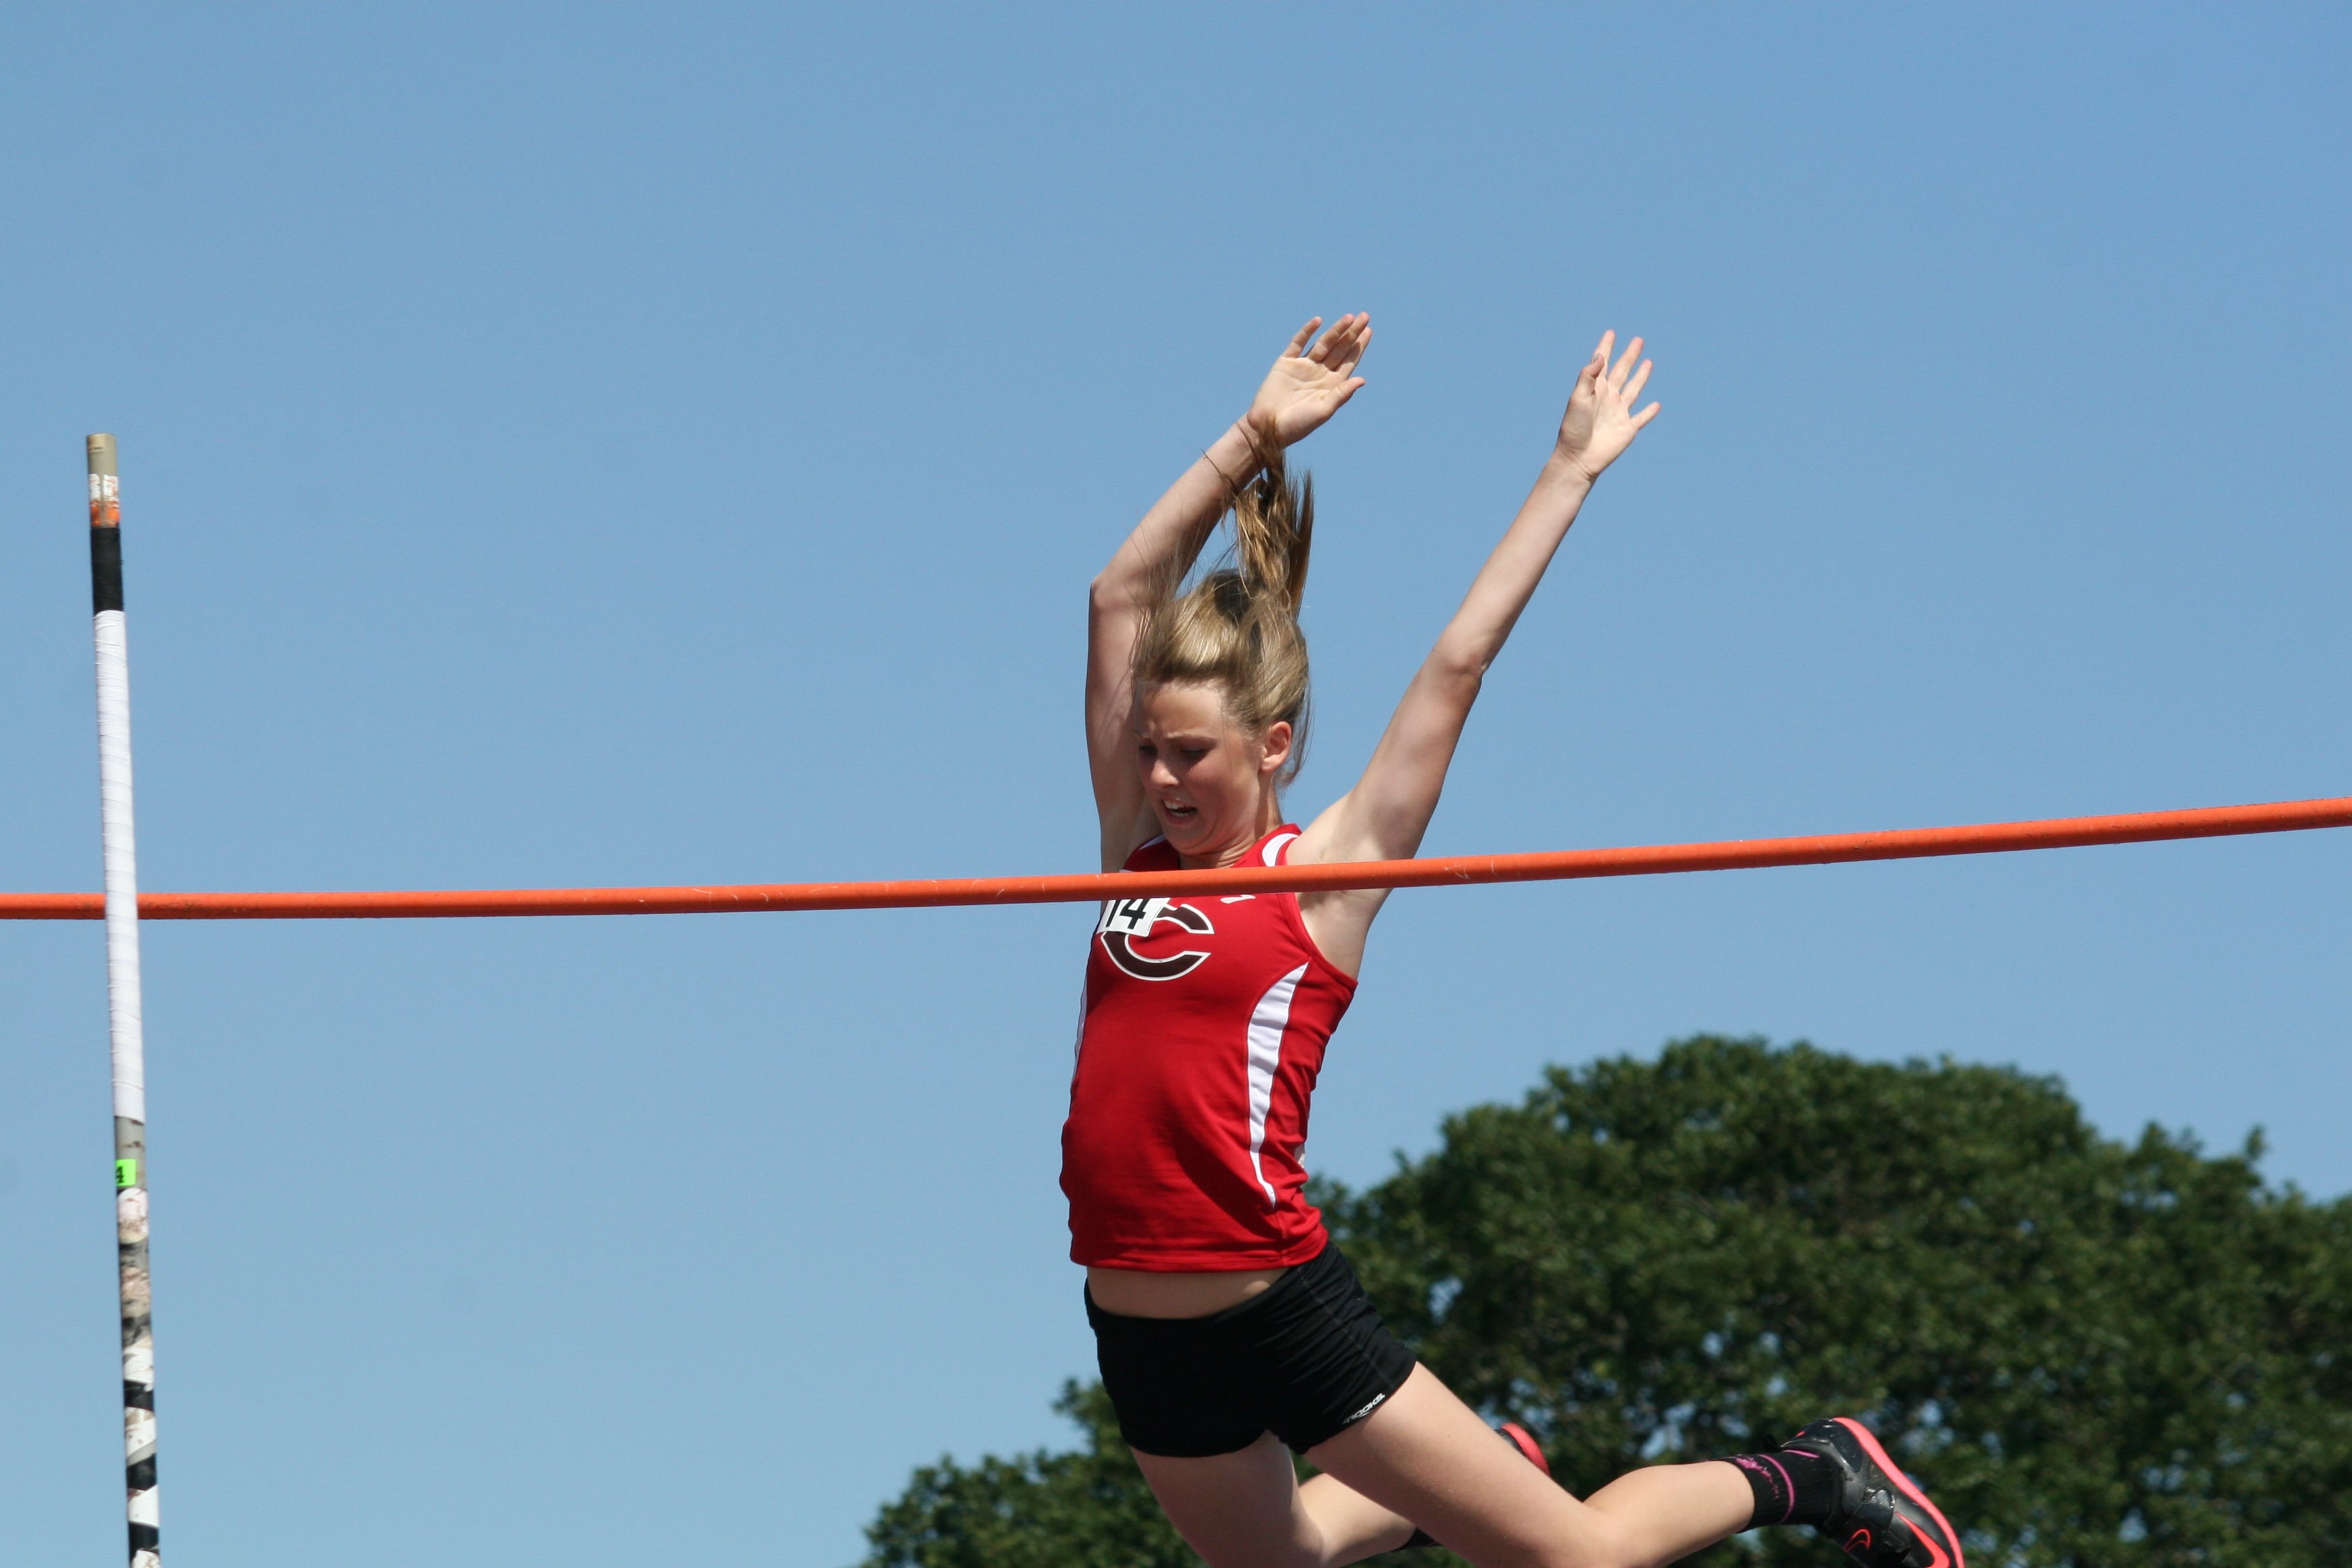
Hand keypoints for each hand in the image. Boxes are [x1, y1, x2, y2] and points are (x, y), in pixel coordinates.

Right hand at [1244, 314, 1371, 447]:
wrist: (1268, 427)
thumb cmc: (1297, 425)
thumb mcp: (1323, 411)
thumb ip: (1341, 394)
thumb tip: (1362, 379)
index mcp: (1331, 385)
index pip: (1348, 361)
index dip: (1359, 346)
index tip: (1369, 330)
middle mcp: (1319, 373)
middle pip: (1339, 348)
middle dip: (1352, 333)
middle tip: (1365, 316)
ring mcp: (1303, 366)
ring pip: (1323, 343)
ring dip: (1335, 330)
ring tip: (1349, 317)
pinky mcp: (1286, 363)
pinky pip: (1298, 343)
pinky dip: (1307, 332)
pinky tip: (1318, 321)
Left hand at [1554, 331, 1659, 480]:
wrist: (1578, 458)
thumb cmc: (1574, 428)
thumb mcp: (1578, 398)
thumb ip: (1588, 376)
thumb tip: (1599, 356)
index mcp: (1595, 389)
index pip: (1602, 363)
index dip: (1606, 348)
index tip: (1611, 332)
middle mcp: (1608, 398)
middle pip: (1623, 371)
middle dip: (1630, 355)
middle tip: (1638, 340)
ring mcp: (1619, 413)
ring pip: (1634, 389)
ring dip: (1642, 376)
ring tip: (1649, 362)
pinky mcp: (1628, 429)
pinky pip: (1642, 418)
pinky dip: (1650, 412)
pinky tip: (1656, 405)